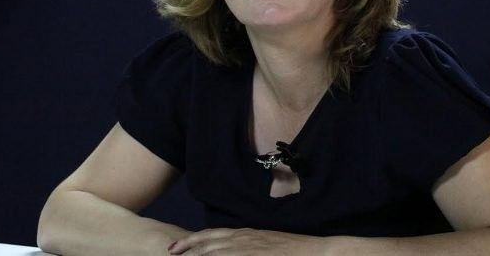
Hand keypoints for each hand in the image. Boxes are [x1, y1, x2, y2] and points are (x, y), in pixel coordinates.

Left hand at [167, 227, 323, 254]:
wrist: (322, 253)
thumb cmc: (299, 253)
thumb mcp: (270, 247)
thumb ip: (254, 249)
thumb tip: (247, 250)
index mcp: (248, 235)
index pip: (213, 235)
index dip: (192, 241)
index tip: (175, 247)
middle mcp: (246, 240)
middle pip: (208, 242)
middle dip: (187, 248)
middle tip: (168, 252)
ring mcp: (251, 249)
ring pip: (215, 252)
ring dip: (196, 255)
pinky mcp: (257, 255)